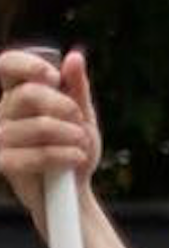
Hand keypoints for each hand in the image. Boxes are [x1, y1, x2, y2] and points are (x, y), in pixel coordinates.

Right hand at [0, 47, 100, 221]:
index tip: (53, 77)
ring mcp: (0, 137)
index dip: (29, 65)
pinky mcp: (4, 162)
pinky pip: (36, 154)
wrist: (72, 190)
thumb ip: (77, 87)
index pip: (7, 65)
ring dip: (72, 136)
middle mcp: (3, 111)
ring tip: (81, 145)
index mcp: (17, 93)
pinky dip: (65, 155)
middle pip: (29, 94)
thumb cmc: (74, 148)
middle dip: (65, 107)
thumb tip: (75, 57)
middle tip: (78, 121)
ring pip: (39, 125)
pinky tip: (76, 157)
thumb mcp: (82, 116)